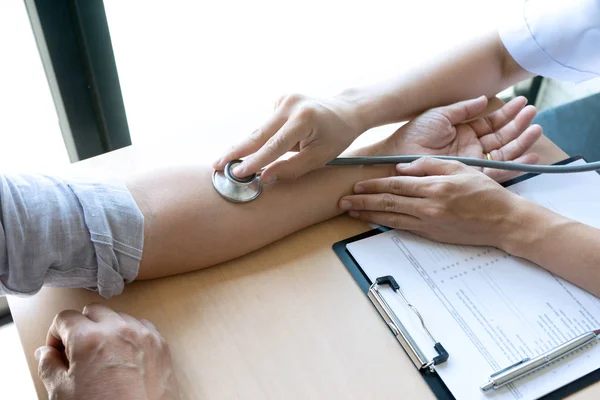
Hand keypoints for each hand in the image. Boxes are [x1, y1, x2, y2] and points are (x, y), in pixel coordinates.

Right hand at [36, 304, 178, 399]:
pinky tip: (125, 358)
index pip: (65, 317)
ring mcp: (143, 335)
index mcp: (89, 338)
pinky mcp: (161, 344)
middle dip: (83, 327)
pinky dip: (132, 336)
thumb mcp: (62, 393)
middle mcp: (119, 330)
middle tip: (79, 353)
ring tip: (104, 358)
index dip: (56, 334)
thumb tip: (46, 352)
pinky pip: (143, 328)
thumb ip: (49, 365)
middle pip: (94, 311)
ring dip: (109, 330)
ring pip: (120, 317)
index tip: (58, 348)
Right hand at [213, 93, 363, 182]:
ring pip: (261, 130)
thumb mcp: (319, 158)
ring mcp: (284, 98)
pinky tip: (282, 139)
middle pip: (258, 134)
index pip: (275, 146)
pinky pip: (268, 125)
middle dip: (236, 151)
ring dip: (249, 147)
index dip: (254, 161)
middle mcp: (291, 104)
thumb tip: (264, 177)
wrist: (346, 110)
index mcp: (304, 119)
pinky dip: (267, 137)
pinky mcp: (280, 98)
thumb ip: (292, 168)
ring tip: (228, 162)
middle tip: (217, 165)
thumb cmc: (335, 137)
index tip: (237, 173)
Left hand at [339, 157, 531, 248]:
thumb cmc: (485, 193)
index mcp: (435, 187)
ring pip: (392, 217)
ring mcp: (429, 223)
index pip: (396, 184)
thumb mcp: (461, 168)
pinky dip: (386, 223)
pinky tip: (373, 221)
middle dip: (363, 201)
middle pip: (388, 202)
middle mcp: (429, 206)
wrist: (503, 221)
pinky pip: (404, 227)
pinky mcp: (432, 234)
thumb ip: (430, 165)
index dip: (374, 185)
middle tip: (343, 201)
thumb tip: (402, 167)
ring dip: (369, 214)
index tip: (357, 184)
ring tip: (351, 212)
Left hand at [369, 96, 541, 181]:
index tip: (522, 102)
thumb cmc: (413, 136)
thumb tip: (484, 99)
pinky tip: (532, 156)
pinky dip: (516, 164)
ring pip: (503, 152)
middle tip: (534, 112)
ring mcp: (472, 163)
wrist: (399, 157)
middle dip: (518, 124)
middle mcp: (470, 148)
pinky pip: (498, 171)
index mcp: (463, 132)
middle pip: (501, 136)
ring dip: (521, 140)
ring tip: (536, 127)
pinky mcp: (471, 177)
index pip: (491, 122)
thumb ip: (463, 109)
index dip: (507, 112)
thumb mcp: (439, 116)